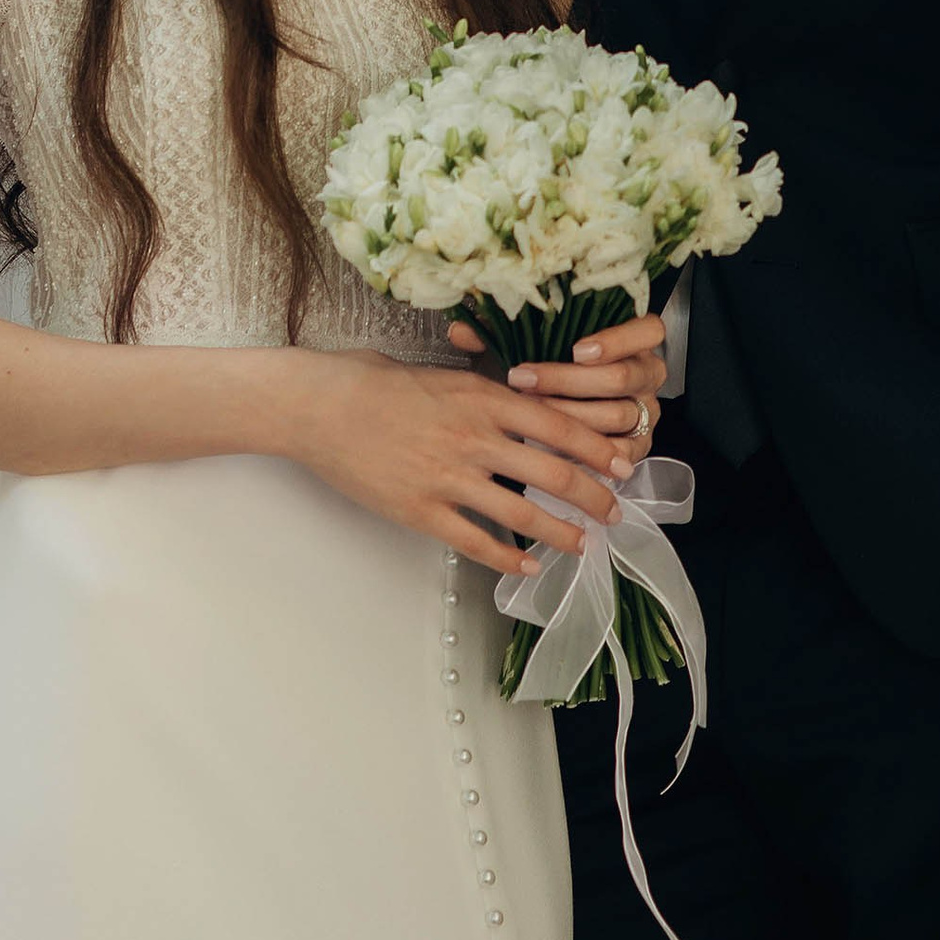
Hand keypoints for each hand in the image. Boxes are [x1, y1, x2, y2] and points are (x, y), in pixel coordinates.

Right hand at [287, 352, 631, 574]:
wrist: (315, 406)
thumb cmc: (370, 381)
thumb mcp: (437, 372)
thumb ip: (479, 389)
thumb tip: (512, 398)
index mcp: (482, 397)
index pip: (559, 425)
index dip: (598, 448)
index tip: (623, 463)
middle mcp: (474, 438)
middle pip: (553, 472)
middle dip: (592, 496)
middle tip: (614, 512)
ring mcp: (448, 477)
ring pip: (522, 513)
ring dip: (560, 533)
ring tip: (583, 544)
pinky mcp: (420, 510)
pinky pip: (475, 541)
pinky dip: (507, 558)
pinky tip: (527, 567)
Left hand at [448, 312, 669, 454]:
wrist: (547, 417)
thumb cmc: (542, 372)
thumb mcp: (523, 347)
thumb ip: (498, 334)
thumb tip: (460, 331)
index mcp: (632, 340)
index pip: (649, 330)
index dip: (618, 339)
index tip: (577, 349)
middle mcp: (646, 375)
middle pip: (625, 377)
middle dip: (571, 382)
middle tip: (527, 381)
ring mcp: (644, 412)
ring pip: (619, 415)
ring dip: (572, 416)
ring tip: (531, 414)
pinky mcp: (637, 447)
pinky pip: (623, 453)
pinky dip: (590, 453)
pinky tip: (555, 448)